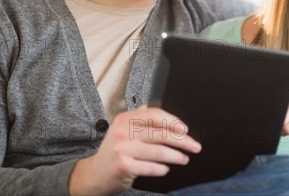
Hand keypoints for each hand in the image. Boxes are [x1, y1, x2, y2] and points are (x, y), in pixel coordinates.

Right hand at [68, 106, 200, 194]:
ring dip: (176, 156)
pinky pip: (151, 167)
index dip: (173, 121)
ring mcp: (122, 149)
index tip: (185, 129)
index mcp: (124, 119)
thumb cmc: (115, 152)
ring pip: (159, 152)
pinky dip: (162, 169)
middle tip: (194, 146)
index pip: (154, 114)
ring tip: (184, 159)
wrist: (93, 174)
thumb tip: (173, 121)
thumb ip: (142, 121)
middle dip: (182, 141)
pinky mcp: (124, 166)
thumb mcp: (123, 131)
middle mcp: (123, 132)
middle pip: (161, 133)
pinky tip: (166, 169)